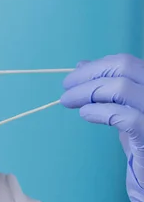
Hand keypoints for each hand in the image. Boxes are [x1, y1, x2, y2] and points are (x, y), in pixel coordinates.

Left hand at [60, 53, 143, 201]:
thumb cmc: (140, 140)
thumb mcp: (122, 107)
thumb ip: (105, 86)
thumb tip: (81, 65)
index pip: (125, 62)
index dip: (96, 66)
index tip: (73, 77)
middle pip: (123, 67)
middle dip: (88, 74)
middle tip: (65, 87)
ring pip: (121, 88)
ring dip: (87, 92)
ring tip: (68, 101)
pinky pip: (124, 117)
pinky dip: (99, 112)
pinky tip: (85, 114)